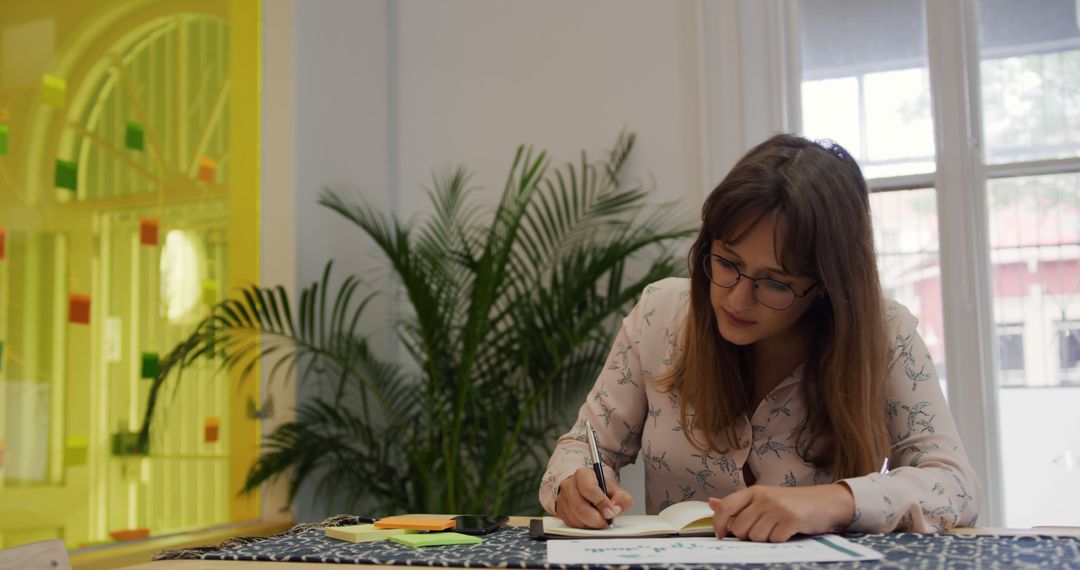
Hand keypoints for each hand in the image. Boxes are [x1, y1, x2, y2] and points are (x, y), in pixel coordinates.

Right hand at [555, 468, 634, 527]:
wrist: (586, 490)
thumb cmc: (599, 489)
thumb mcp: (614, 489)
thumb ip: (621, 498)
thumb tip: (616, 508)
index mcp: (583, 475)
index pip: (589, 489)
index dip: (601, 503)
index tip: (610, 512)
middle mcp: (569, 485)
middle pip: (580, 507)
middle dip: (596, 519)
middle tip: (606, 522)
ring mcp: (562, 498)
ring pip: (575, 518)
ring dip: (590, 524)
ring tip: (600, 522)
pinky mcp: (560, 511)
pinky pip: (571, 524)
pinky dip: (584, 527)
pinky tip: (591, 523)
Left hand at [708, 483, 854, 541]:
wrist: (826, 502)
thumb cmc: (792, 502)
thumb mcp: (764, 498)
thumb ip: (738, 503)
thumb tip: (712, 503)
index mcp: (753, 491)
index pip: (725, 507)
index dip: (718, 523)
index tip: (721, 534)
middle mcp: (763, 498)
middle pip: (740, 528)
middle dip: (748, 535)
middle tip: (763, 529)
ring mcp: (777, 508)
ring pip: (755, 537)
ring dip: (765, 538)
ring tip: (777, 528)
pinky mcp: (791, 519)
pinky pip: (774, 540)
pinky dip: (780, 540)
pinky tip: (788, 531)